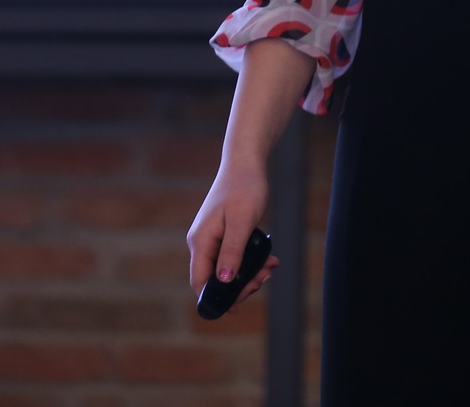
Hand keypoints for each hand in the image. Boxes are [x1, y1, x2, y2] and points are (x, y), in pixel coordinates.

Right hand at [186, 160, 279, 304]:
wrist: (246, 163)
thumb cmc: (244, 188)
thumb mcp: (242, 221)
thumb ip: (233, 251)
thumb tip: (225, 281)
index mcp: (201, 242)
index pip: (200, 282)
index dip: (216, 299)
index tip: (238, 306)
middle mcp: (202, 243)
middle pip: (214, 280)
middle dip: (239, 286)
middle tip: (263, 280)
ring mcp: (212, 239)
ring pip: (226, 270)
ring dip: (248, 275)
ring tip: (269, 269)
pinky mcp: (223, 235)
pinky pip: (233, 257)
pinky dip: (250, 262)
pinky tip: (269, 260)